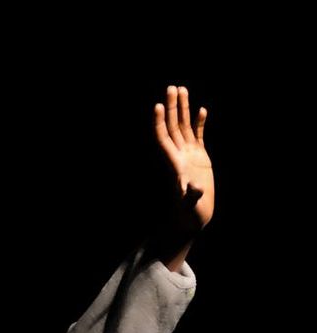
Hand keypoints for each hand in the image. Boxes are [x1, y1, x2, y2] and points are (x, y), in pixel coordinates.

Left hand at [154, 85, 213, 231]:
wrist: (194, 218)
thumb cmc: (189, 215)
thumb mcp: (189, 206)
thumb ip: (190, 196)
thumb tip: (194, 188)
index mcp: (175, 164)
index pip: (164, 139)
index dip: (160, 123)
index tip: (158, 106)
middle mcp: (180, 156)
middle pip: (173, 127)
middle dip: (172, 108)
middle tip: (171, 87)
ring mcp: (190, 156)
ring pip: (184, 127)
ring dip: (183, 109)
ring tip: (181, 89)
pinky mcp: (200, 158)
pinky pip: (198, 136)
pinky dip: (199, 124)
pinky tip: (201, 110)